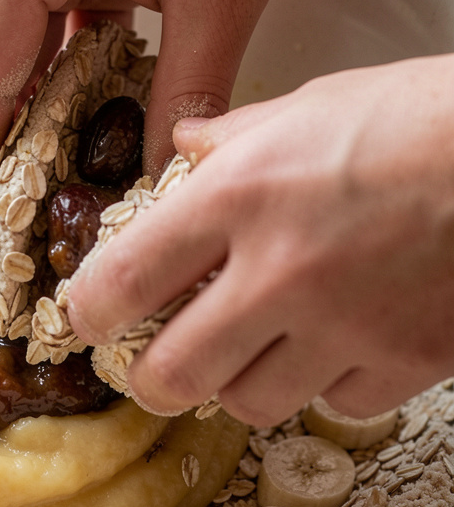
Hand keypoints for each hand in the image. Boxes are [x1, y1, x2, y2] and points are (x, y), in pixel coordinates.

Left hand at [66, 56, 453, 425]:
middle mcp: (280, 271)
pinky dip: (324, 382)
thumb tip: (181, 154)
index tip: (88, 321)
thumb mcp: (309, 104)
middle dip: (151, 378)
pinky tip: (336, 340)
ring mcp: (346, 326)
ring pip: (249, 402)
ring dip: (238, 380)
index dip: (87, 315)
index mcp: (240, 196)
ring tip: (255, 345)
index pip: (121, 282)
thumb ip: (230, 140)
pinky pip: (334, 402)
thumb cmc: (421, 115)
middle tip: (155, 363)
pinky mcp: (406, 362)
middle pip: (172, 375)